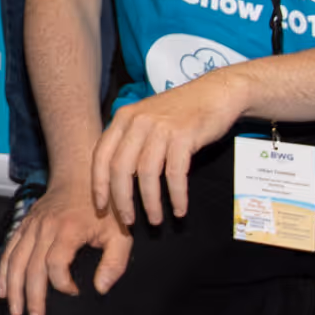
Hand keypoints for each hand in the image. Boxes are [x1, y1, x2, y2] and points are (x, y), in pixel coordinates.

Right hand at [0, 181, 134, 314]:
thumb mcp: (120, 234)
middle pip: (31, 267)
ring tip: (15, 311)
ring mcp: (31, 225)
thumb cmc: (104, 207)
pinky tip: (2, 288)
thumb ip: (114, 263)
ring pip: (15, 260)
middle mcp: (43, 228)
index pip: (55, 264)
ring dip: (13, 287)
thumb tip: (100, 289)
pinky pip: (9, 249)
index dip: (62, 284)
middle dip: (31, 297)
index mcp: (67, 230)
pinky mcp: (24, 224)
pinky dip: (3, 270)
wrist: (81, 173)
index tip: (75, 293)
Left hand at [90, 73, 241, 229]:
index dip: (98, 184)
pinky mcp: (183, 136)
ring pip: (147, 174)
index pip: (100, 155)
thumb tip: (116, 180)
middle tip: (127, 222)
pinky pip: (175, 174)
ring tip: (155, 220)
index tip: (100, 207)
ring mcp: (160, 127)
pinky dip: (176, 196)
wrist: (216, 93)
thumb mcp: (147, 120)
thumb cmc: (181, 113)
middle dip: (121, 199)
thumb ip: (130, 142)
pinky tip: (179, 209)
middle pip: (120, 168)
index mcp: (123, 118)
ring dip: (150, 202)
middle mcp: (137, 121)